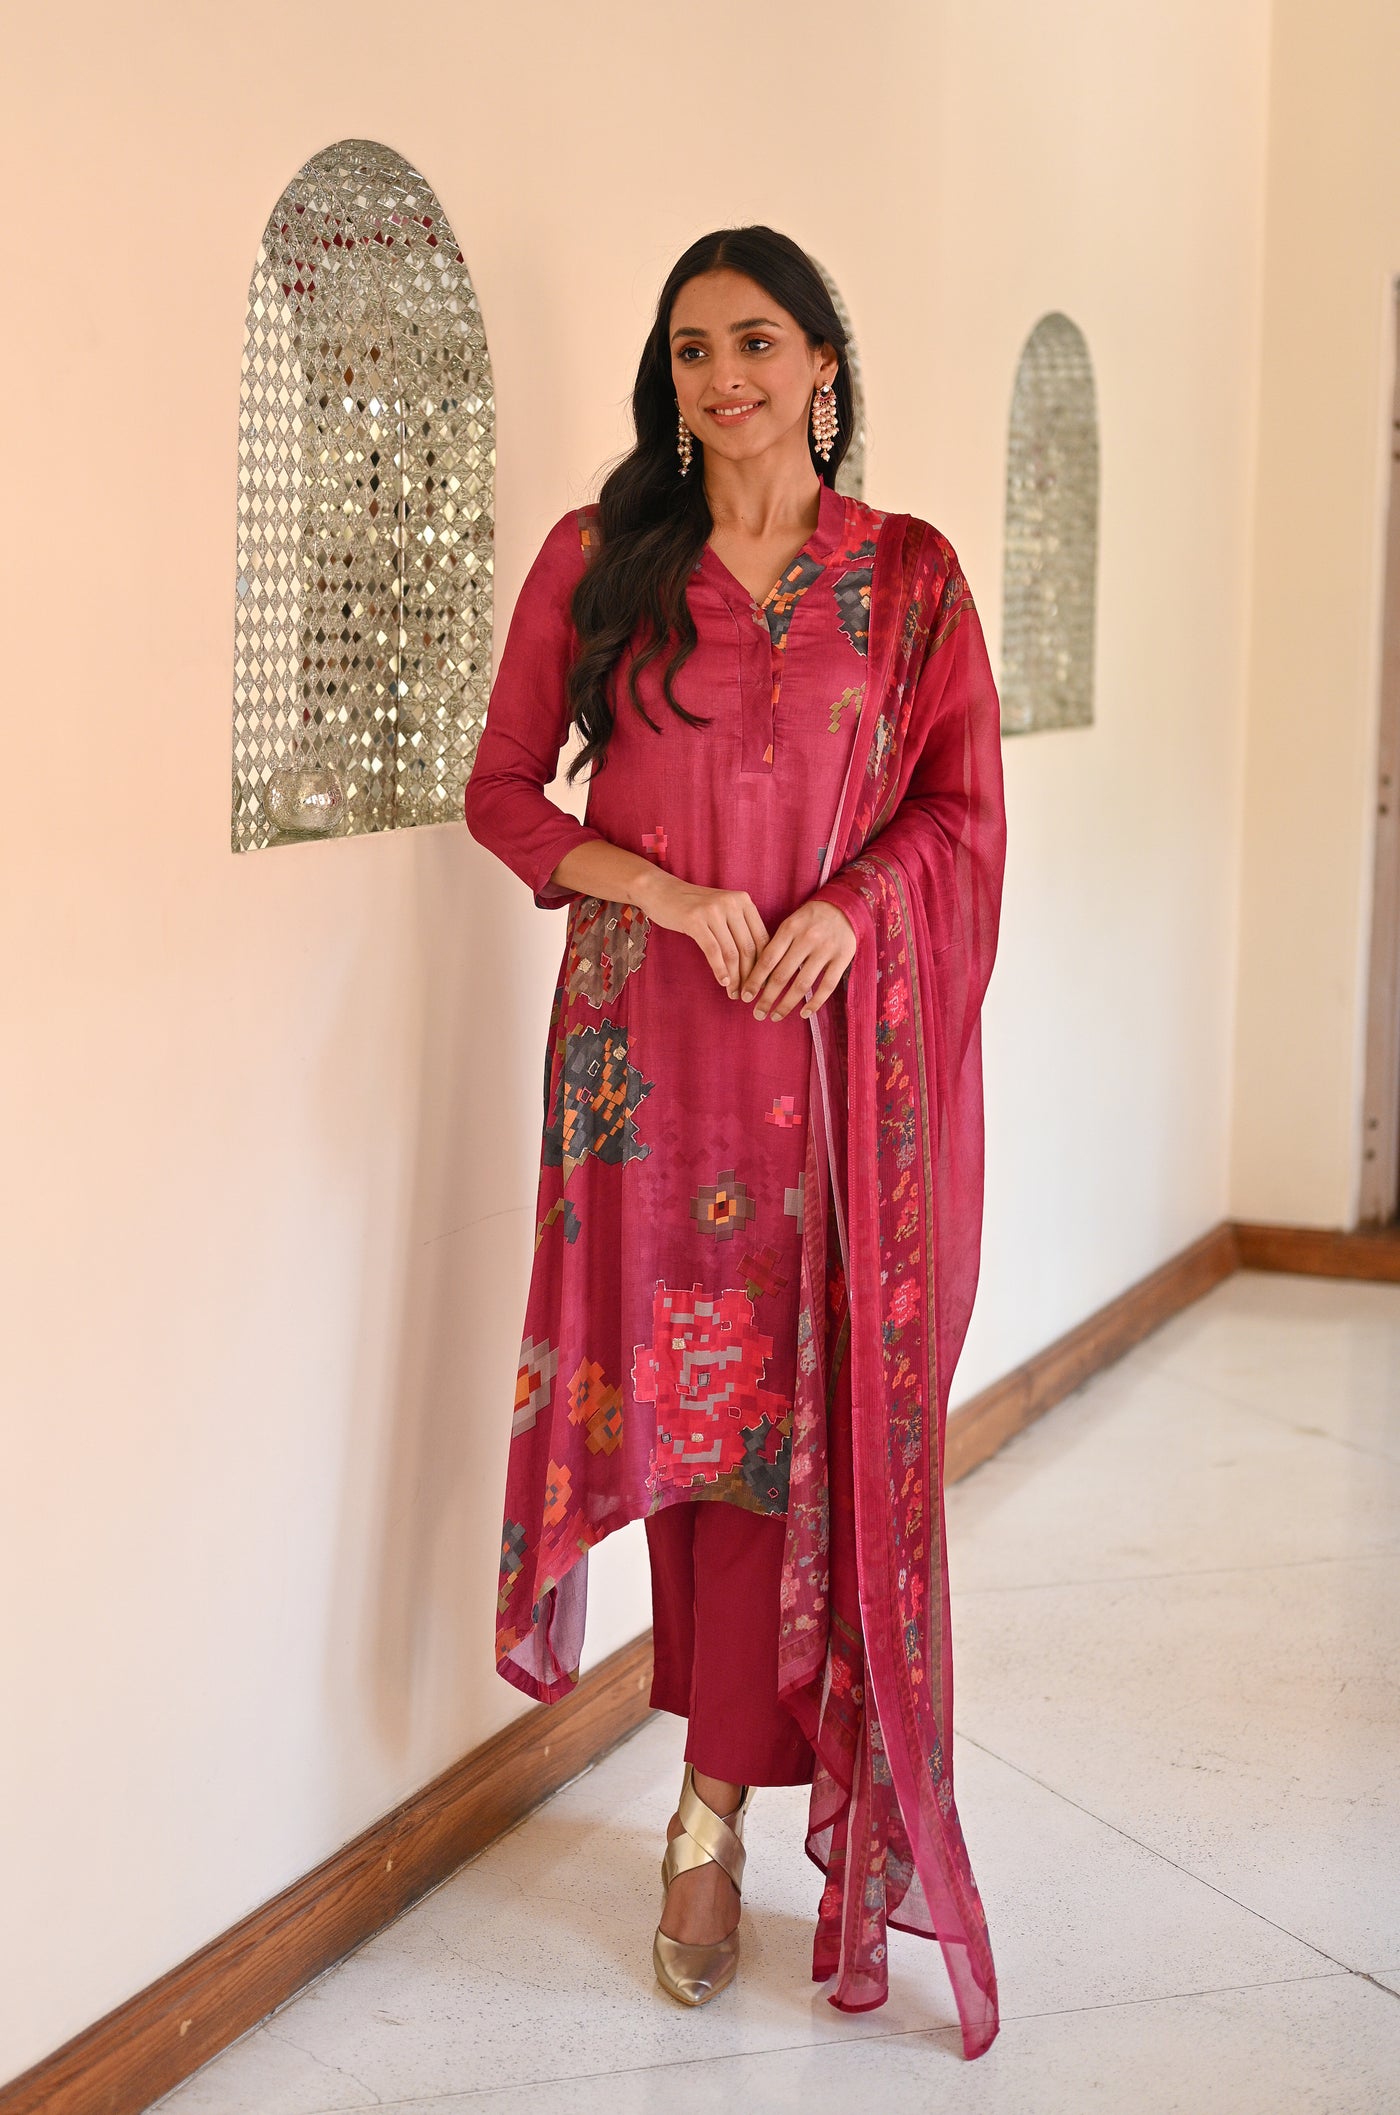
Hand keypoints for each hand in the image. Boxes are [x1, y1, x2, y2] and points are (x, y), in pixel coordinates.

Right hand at [641, 872, 769, 996]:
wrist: (660, 890)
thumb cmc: (693, 906)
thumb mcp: (722, 910)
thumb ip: (739, 928)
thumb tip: (756, 964)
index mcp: (743, 901)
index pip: (761, 938)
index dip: (763, 965)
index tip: (761, 984)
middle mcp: (732, 903)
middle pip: (748, 947)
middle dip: (750, 976)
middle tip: (748, 995)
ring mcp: (713, 910)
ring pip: (731, 952)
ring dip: (735, 977)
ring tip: (734, 994)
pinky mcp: (695, 920)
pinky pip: (713, 950)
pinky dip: (720, 970)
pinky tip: (723, 983)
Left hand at [741, 898, 856, 1021]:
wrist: (844, 905)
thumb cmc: (810, 918)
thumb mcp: (790, 923)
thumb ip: (776, 945)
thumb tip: (757, 976)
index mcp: (789, 929)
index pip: (767, 959)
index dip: (755, 980)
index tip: (745, 997)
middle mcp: (806, 939)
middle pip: (782, 975)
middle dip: (767, 998)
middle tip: (758, 1014)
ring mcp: (825, 950)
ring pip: (802, 983)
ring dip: (787, 1004)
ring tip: (776, 1016)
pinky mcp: (842, 958)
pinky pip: (827, 985)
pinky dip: (815, 1002)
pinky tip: (804, 1014)